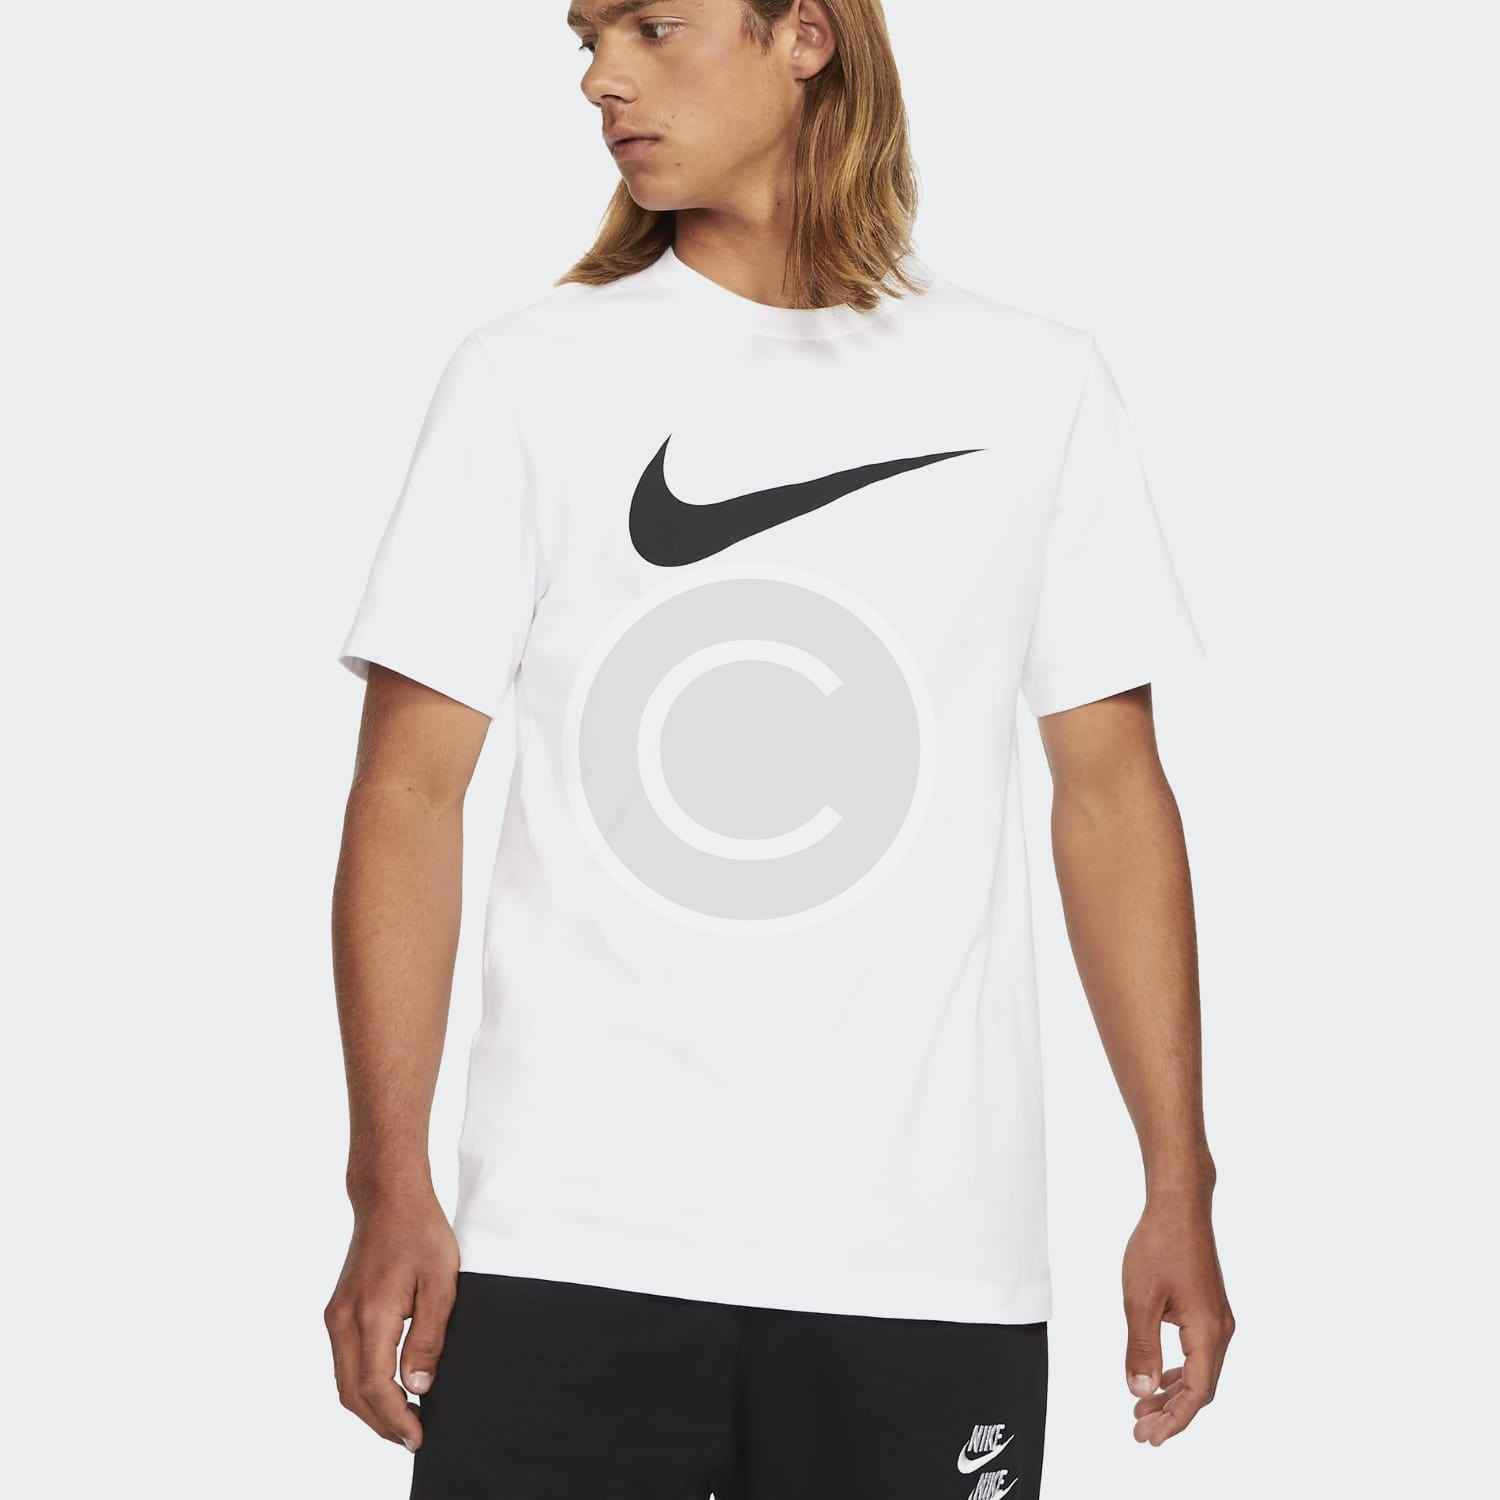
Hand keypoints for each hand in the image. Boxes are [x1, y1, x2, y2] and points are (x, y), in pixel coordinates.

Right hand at [324, 1188, 459, 1451]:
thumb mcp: (441, 1281)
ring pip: (344, 1381)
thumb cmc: (420, 1232)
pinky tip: (389, 1388)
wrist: (388, 1198)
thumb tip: (419, 1386)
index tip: (417, 1437)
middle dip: (381, 1423)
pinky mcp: (338, 1310)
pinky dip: (362, 1384)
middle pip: (353, 1393)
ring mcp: (336, 1315)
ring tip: (403, 1421)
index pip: (377, 1386)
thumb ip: (430, 1336)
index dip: (396, 1419)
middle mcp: (344, 1320)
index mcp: (372, 1314)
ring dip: (370, 1407)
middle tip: (411, 1438)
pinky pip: (344, 1361)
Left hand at [1121, 1189, 1233, 1444]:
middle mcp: (1220, 1330)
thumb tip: (1140, 1392)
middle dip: (1171, 1412)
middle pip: (1201, 1388)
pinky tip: (1159, 1377)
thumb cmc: (1159, 1245)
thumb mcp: (1140, 1299)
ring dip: (1173, 1392)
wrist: (1179, 1205)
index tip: (1149, 1438)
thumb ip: (1141, 1348)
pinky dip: (1178, 1370)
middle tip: (1140, 1432)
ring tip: (1144, 1410)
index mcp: (1208, 1332)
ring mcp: (1217, 1319)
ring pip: (1199, 1371)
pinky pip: (1197, 1352)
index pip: (1196, 1392)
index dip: (1174, 1420)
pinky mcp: (1208, 1308)